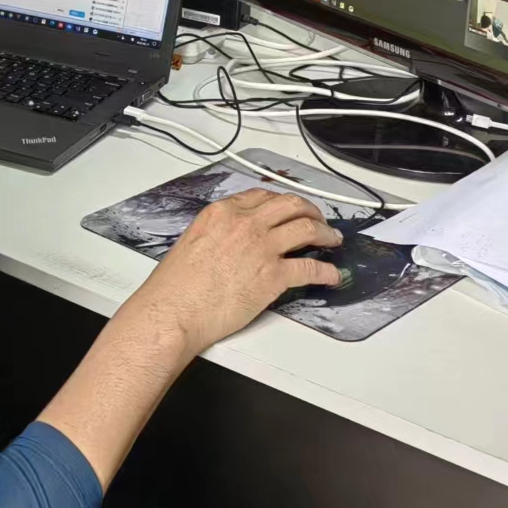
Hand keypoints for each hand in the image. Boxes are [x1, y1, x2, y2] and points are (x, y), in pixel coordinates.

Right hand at [125, 189, 342, 354]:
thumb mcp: (193, 241)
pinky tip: (331, 274)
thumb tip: (232, 241)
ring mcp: (262, 248)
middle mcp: (246, 224)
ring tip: (333, 240)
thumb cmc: (176, 286)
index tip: (289, 208)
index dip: (282, 202)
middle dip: (310, 210)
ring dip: (325, 234)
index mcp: (223, 213)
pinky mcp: (274, 276)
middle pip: (291, 205)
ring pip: (307, 229)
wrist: (175, 311)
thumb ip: (218, 233)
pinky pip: (310, 268)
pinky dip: (326, 271)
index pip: (262, 196)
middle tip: (318, 220)